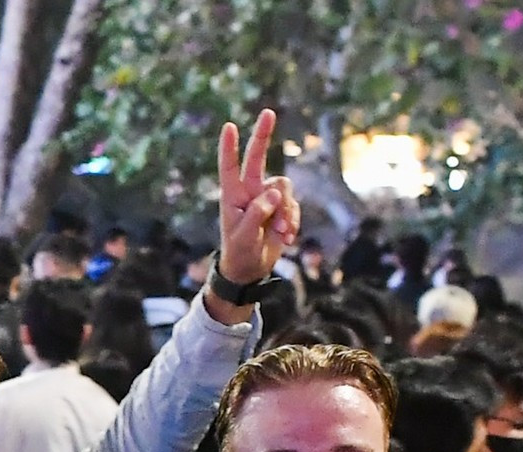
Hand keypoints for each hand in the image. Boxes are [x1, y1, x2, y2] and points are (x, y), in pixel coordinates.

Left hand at [213, 109, 300, 292]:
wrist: (251, 269)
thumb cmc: (239, 252)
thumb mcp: (244, 236)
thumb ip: (258, 213)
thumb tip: (274, 192)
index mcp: (233, 196)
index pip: (230, 168)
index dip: (230, 148)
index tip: (229, 126)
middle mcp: (250, 191)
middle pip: (258, 158)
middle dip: (262, 135)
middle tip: (268, 112)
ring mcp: (268, 198)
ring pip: (285, 189)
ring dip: (287, 211)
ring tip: (281, 233)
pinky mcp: (283, 208)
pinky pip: (294, 205)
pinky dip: (293, 222)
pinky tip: (287, 238)